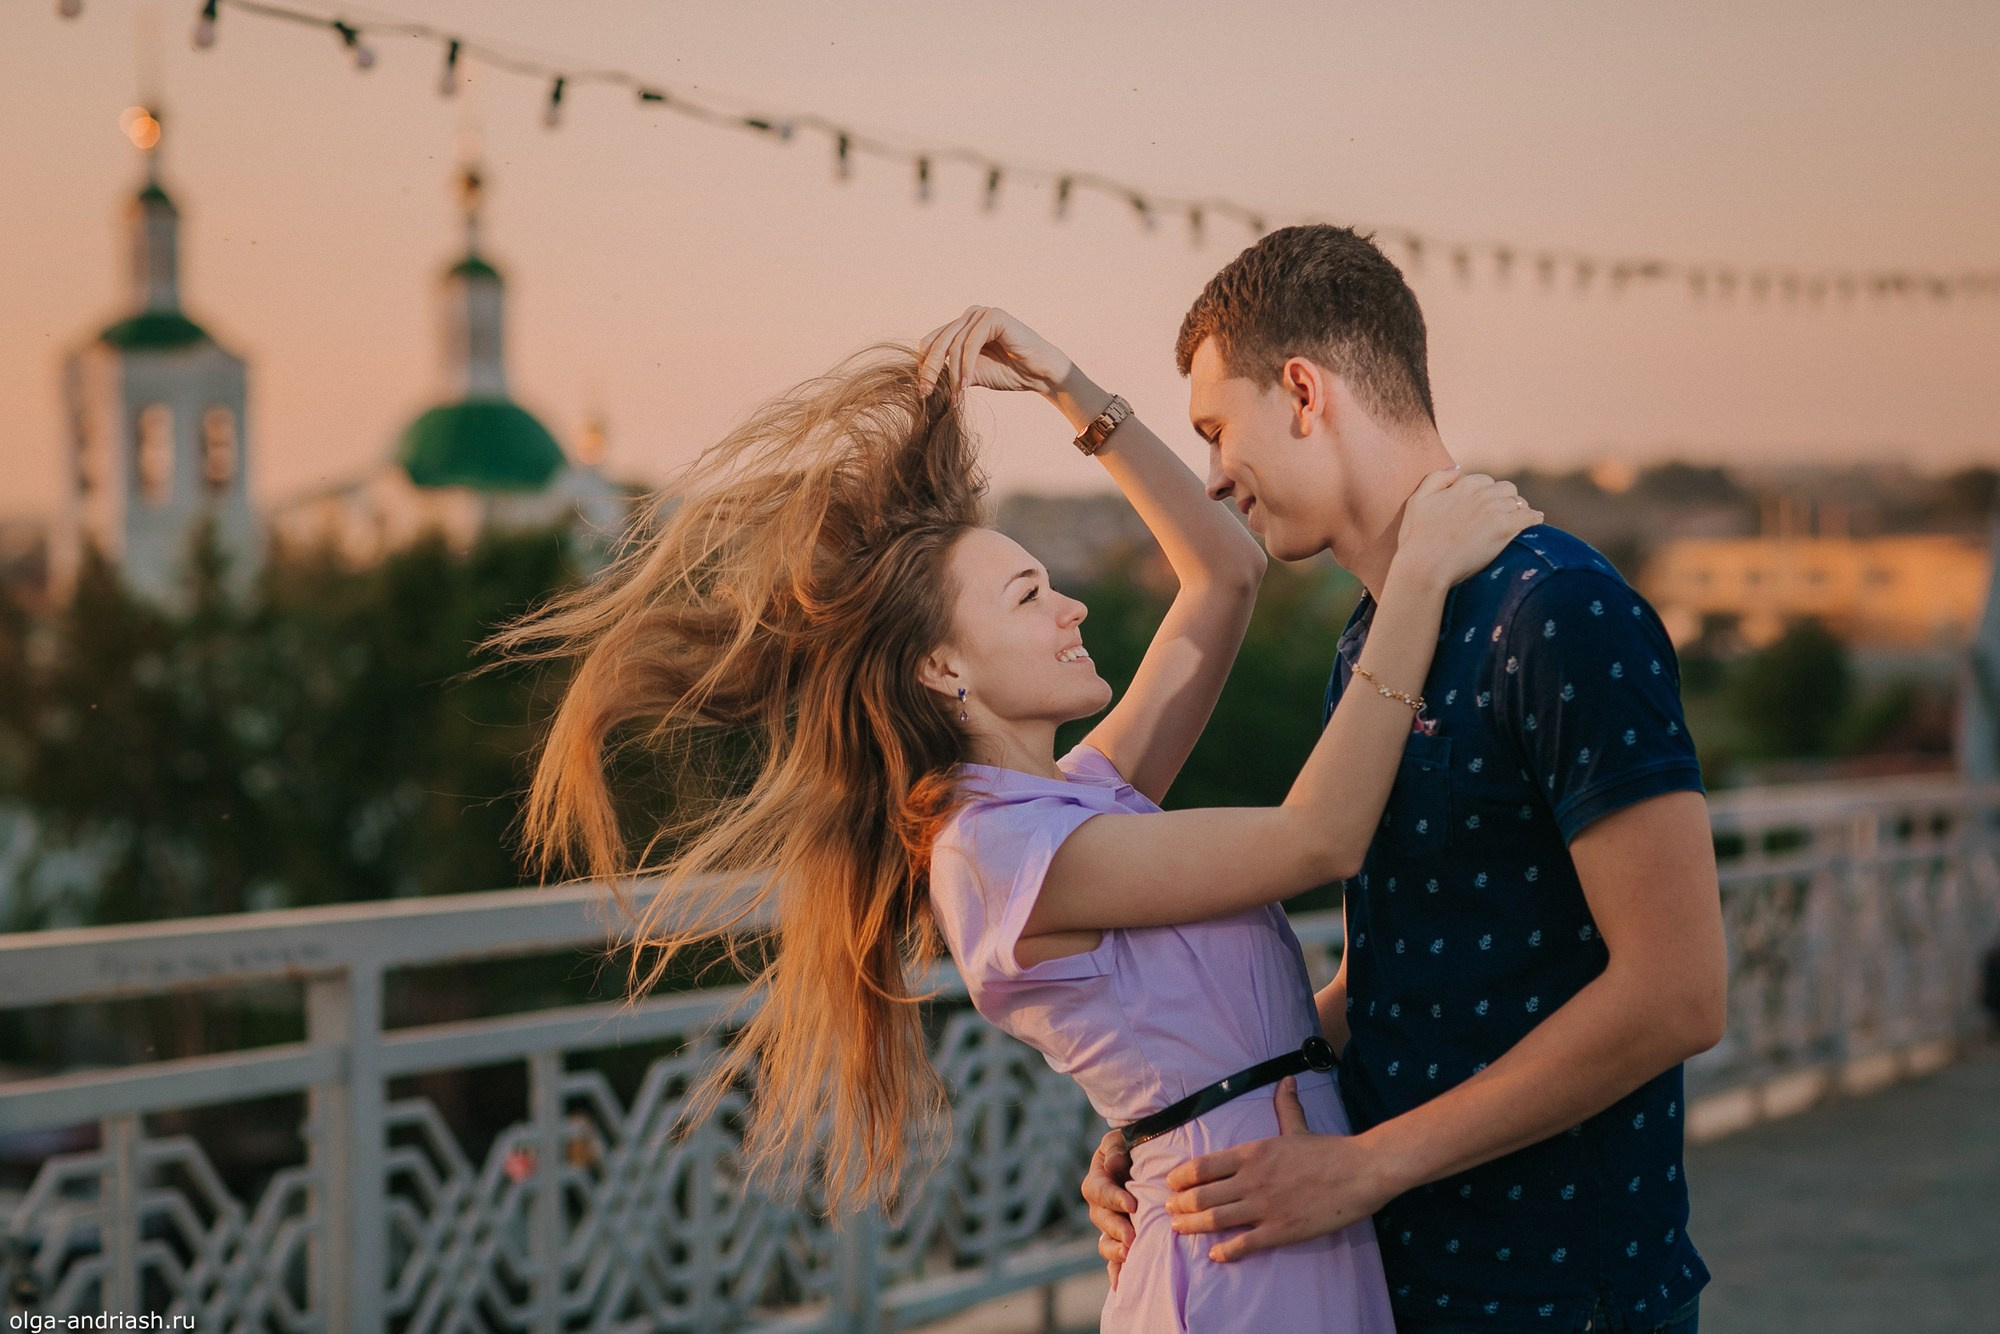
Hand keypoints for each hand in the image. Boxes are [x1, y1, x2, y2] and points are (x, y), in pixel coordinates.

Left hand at [916, 306, 1073, 400]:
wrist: (1041, 374)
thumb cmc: (1010, 373)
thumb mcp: (972, 374)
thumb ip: (950, 372)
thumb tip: (924, 383)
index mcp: (962, 327)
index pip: (931, 342)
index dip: (923, 365)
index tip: (923, 392)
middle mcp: (969, 316)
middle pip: (938, 342)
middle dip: (930, 370)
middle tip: (927, 393)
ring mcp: (981, 313)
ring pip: (953, 345)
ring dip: (952, 374)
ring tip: (955, 395)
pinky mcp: (994, 316)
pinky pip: (970, 343)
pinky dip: (966, 366)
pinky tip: (966, 384)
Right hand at [1081, 1127, 1136, 1288]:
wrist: (1145, 1160)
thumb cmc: (1134, 1146)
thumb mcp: (1122, 1140)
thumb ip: (1116, 1150)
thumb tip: (1114, 1165)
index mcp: (1098, 1179)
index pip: (1099, 1190)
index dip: (1113, 1198)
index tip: (1132, 1205)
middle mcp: (1100, 1206)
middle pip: (1100, 1219)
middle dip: (1116, 1229)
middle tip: (1132, 1237)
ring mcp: (1109, 1226)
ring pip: (1104, 1242)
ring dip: (1116, 1250)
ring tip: (1130, 1255)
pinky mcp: (1120, 1241)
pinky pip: (1113, 1260)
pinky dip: (1115, 1272)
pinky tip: (1120, 1285)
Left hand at [1163, 1076, 1398, 1261]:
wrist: (1359, 1172)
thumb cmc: (1328, 1150)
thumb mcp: (1298, 1126)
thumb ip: (1285, 1106)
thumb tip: (1286, 1079)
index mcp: (1252, 1153)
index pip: (1203, 1166)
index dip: (1181, 1177)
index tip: (1171, 1183)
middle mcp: (1251, 1180)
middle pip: (1202, 1195)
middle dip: (1180, 1204)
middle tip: (1169, 1210)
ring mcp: (1264, 1207)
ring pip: (1216, 1220)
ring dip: (1192, 1226)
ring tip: (1179, 1229)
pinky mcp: (1281, 1230)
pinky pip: (1244, 1244)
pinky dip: (1225, 1251)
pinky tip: (1214, 1255)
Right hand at [1392, 470, 1542, 591]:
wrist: (1425, 565)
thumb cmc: (1417, 537)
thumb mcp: (1418, 500)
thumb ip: (1437, 478)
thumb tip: (1458, 468)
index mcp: (1463, 484)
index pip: (1485, 481)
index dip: (1485, 494)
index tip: (1483, 508)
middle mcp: (1482, 493)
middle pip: (1506, 489)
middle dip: (1505, 500)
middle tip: (1502, 516)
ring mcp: (1495, 510)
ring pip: (1519, 503)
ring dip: (1518, 510)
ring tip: (1517, 522)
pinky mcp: (1505, 528)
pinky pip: (1529, 518)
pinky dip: (1533, 520)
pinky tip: (1535, 523)